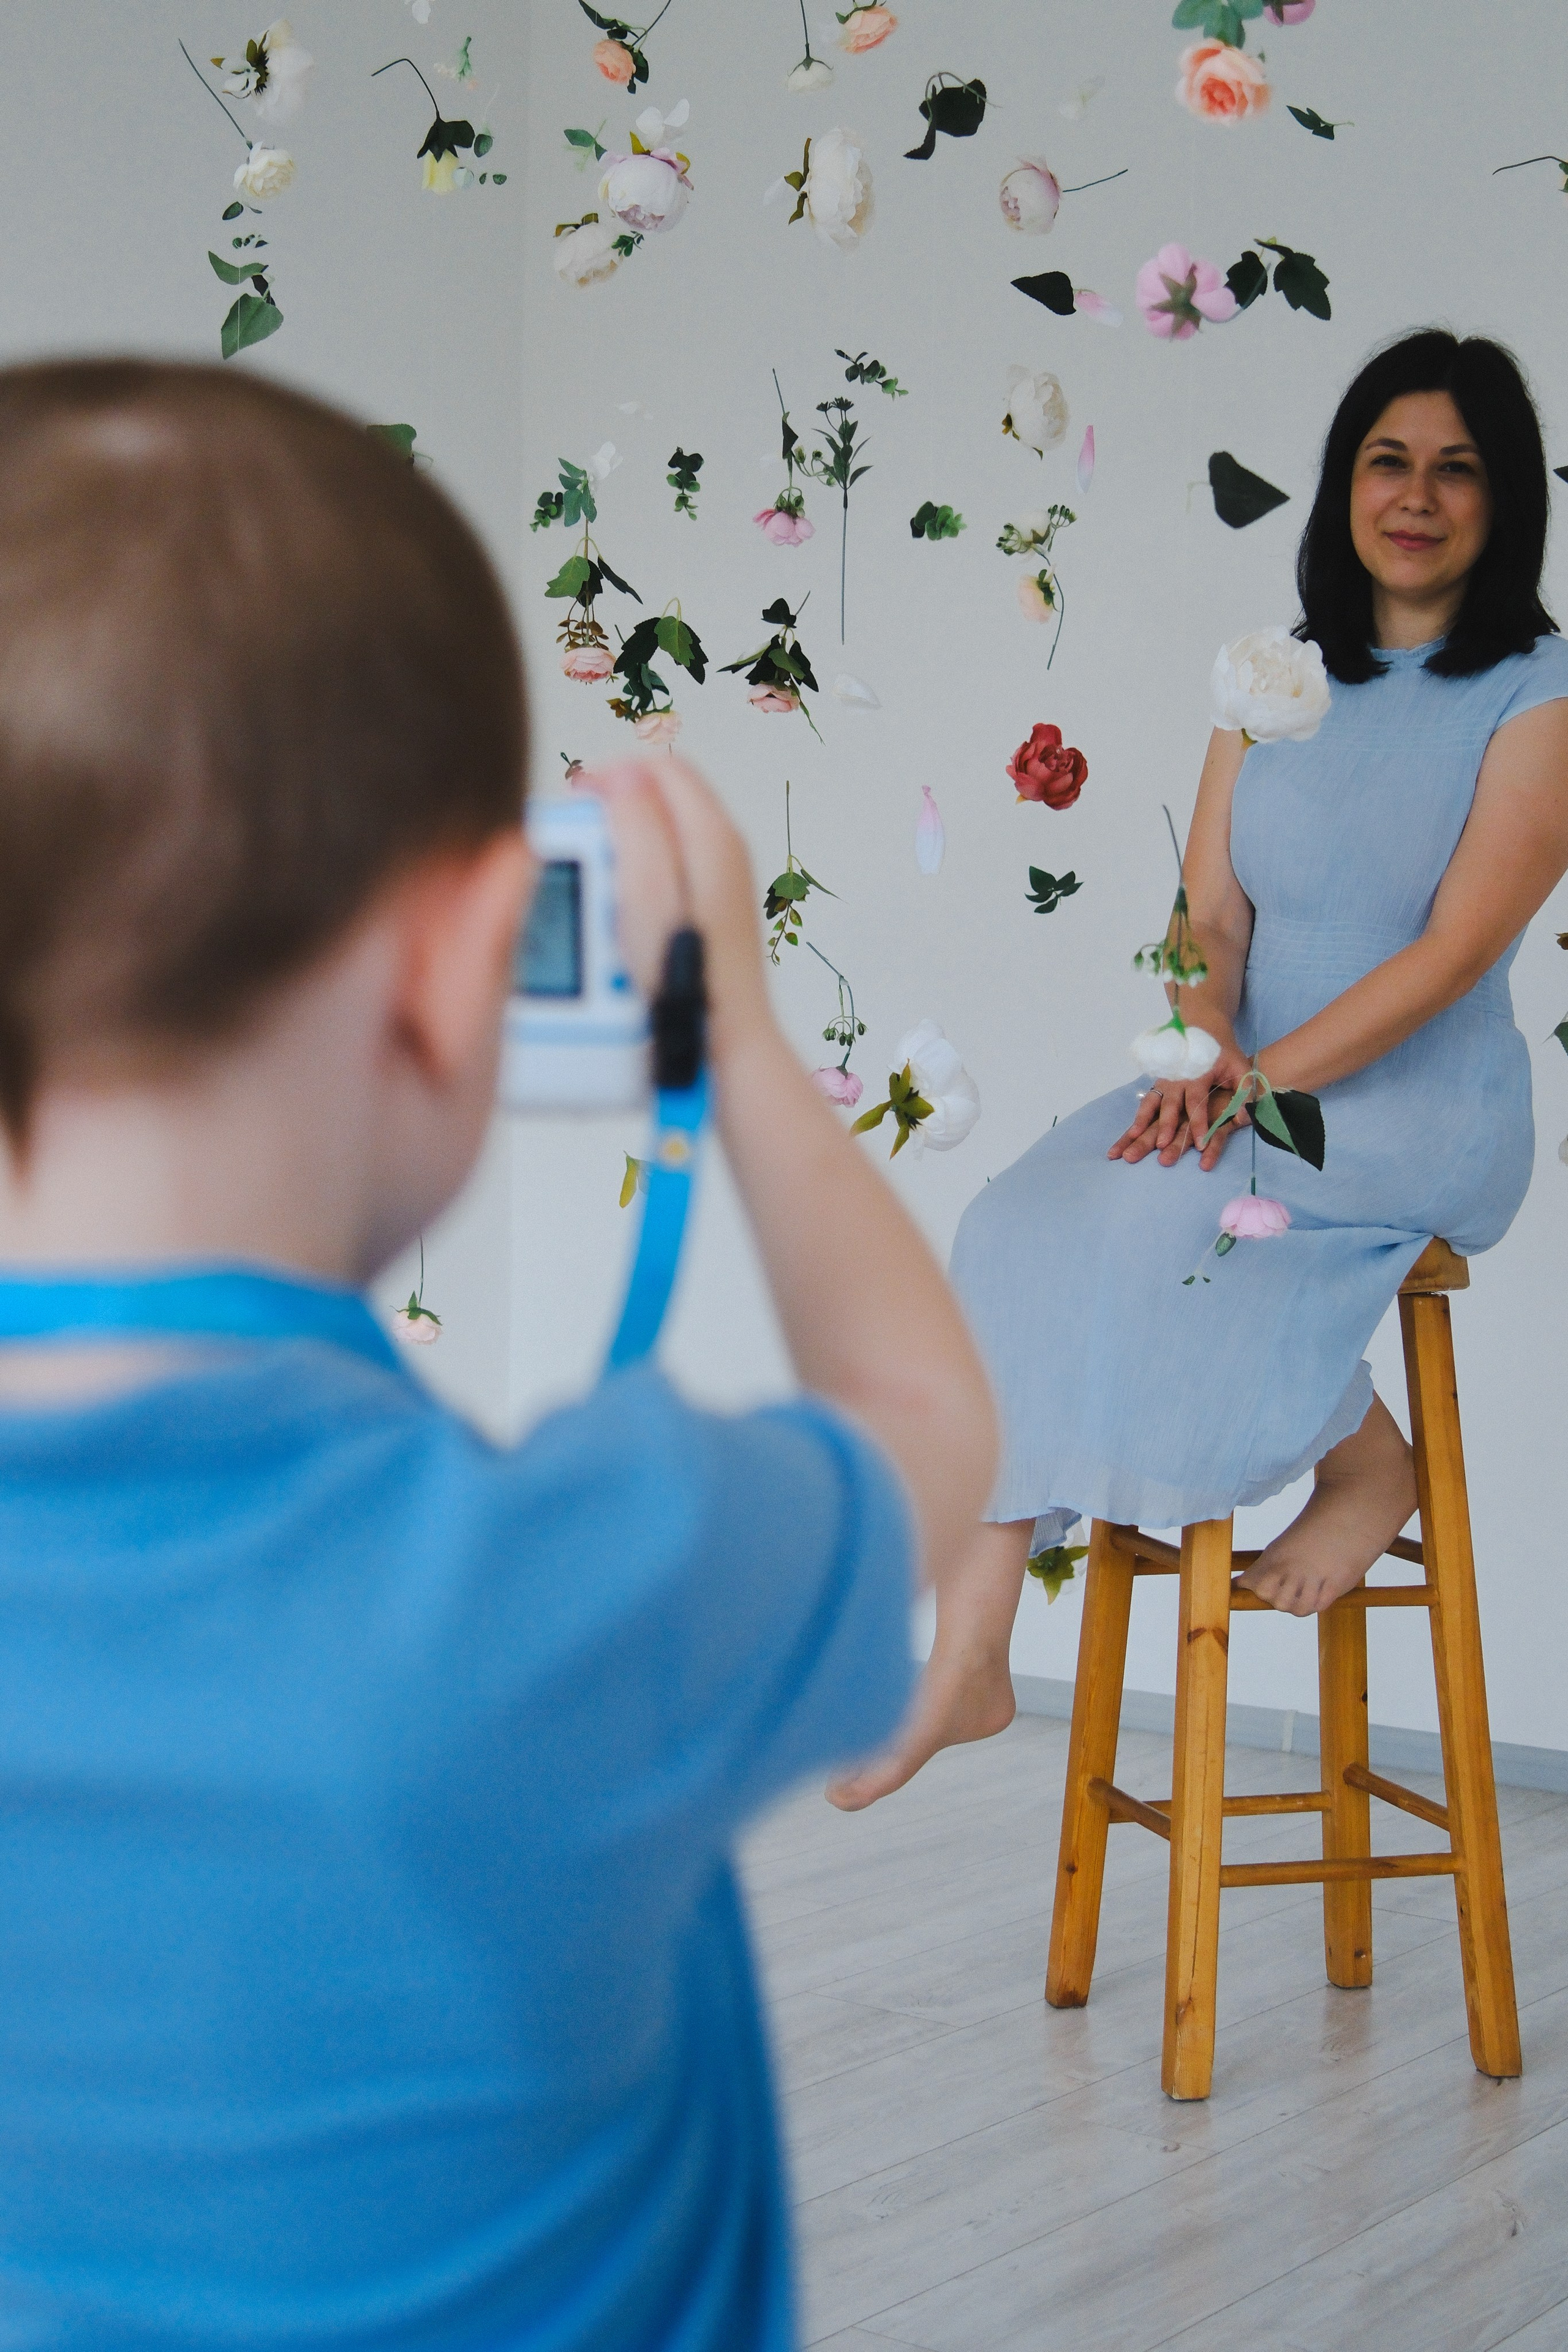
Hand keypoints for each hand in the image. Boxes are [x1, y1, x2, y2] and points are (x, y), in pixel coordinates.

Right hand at [576, 754, 774, 1067]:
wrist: (723, 1044)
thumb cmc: (684, 979)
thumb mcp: (646, 891)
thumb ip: (636, 824)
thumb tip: (624, 775)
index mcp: (712, 834)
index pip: (661, 767)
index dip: (612, 775)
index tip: (576, 804)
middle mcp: (724, 850)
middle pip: (659, 801)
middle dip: (612, 818)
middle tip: (581, 854)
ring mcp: (720, 881)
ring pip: (659, 839)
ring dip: (621, 855)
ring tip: (599, 894)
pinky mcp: (711, 911)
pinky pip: (664, 876)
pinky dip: (635, 886)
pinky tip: (619, 920)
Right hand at [1108, 1041, 1254, 1169]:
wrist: (1204, 1028)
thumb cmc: (1224, 1053)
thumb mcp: (1241, 1067)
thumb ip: (1245, 1091)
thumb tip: (1245, 1117)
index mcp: (1199, 1074)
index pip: (1198, 1103)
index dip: (1199, 1124)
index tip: (1201, 1145)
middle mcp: (1178, 1078)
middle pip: (1171, 1105)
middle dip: (1167, 1126)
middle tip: (1163, 1145)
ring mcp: (1165, 1080)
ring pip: (1154, 1103)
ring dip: (1144, 1121)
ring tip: (1135, 1137)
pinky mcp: (1159, 1083)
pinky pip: (1147, 1101)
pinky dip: (1139, 1116)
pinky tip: (1131, 1132)